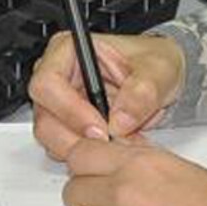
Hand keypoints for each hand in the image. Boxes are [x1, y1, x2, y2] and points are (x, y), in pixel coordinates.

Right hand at [28, 31, 183, 158]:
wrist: (162, 81)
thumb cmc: (154, 63)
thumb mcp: (159, 69)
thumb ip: (143, 90)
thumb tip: (120, 120)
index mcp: (68, 50)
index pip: (48, 83)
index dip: (70, 110)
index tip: (100, 127)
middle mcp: (58, 77)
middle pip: (44, 116)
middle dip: (76, 136)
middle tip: (110, 143)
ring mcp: (59, 104)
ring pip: (51, 137)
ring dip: (83, 148)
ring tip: (119, 143)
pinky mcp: (67, 126)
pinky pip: (64, 148)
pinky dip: (88, 155)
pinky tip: (114, 146)